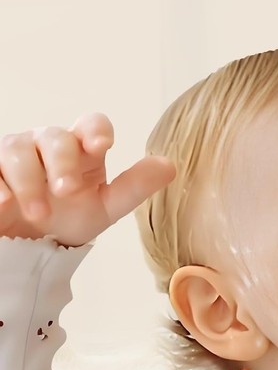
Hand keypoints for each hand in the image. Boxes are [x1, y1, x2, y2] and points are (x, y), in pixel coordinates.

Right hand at [0, 113, 175, 246]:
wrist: (31, 244)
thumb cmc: (70, 218)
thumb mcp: (106, 207)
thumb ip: (134, 186)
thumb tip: (170, 166)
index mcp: (81, 150)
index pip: (92, 125)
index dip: (96, 130)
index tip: (101, 146)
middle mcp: (47, 144)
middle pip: (54, 136)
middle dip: (61, 162)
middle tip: (66, 191)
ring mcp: (13, 154)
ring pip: (16, 150)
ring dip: (29, 181)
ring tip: (39, 213)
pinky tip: (4, 204)